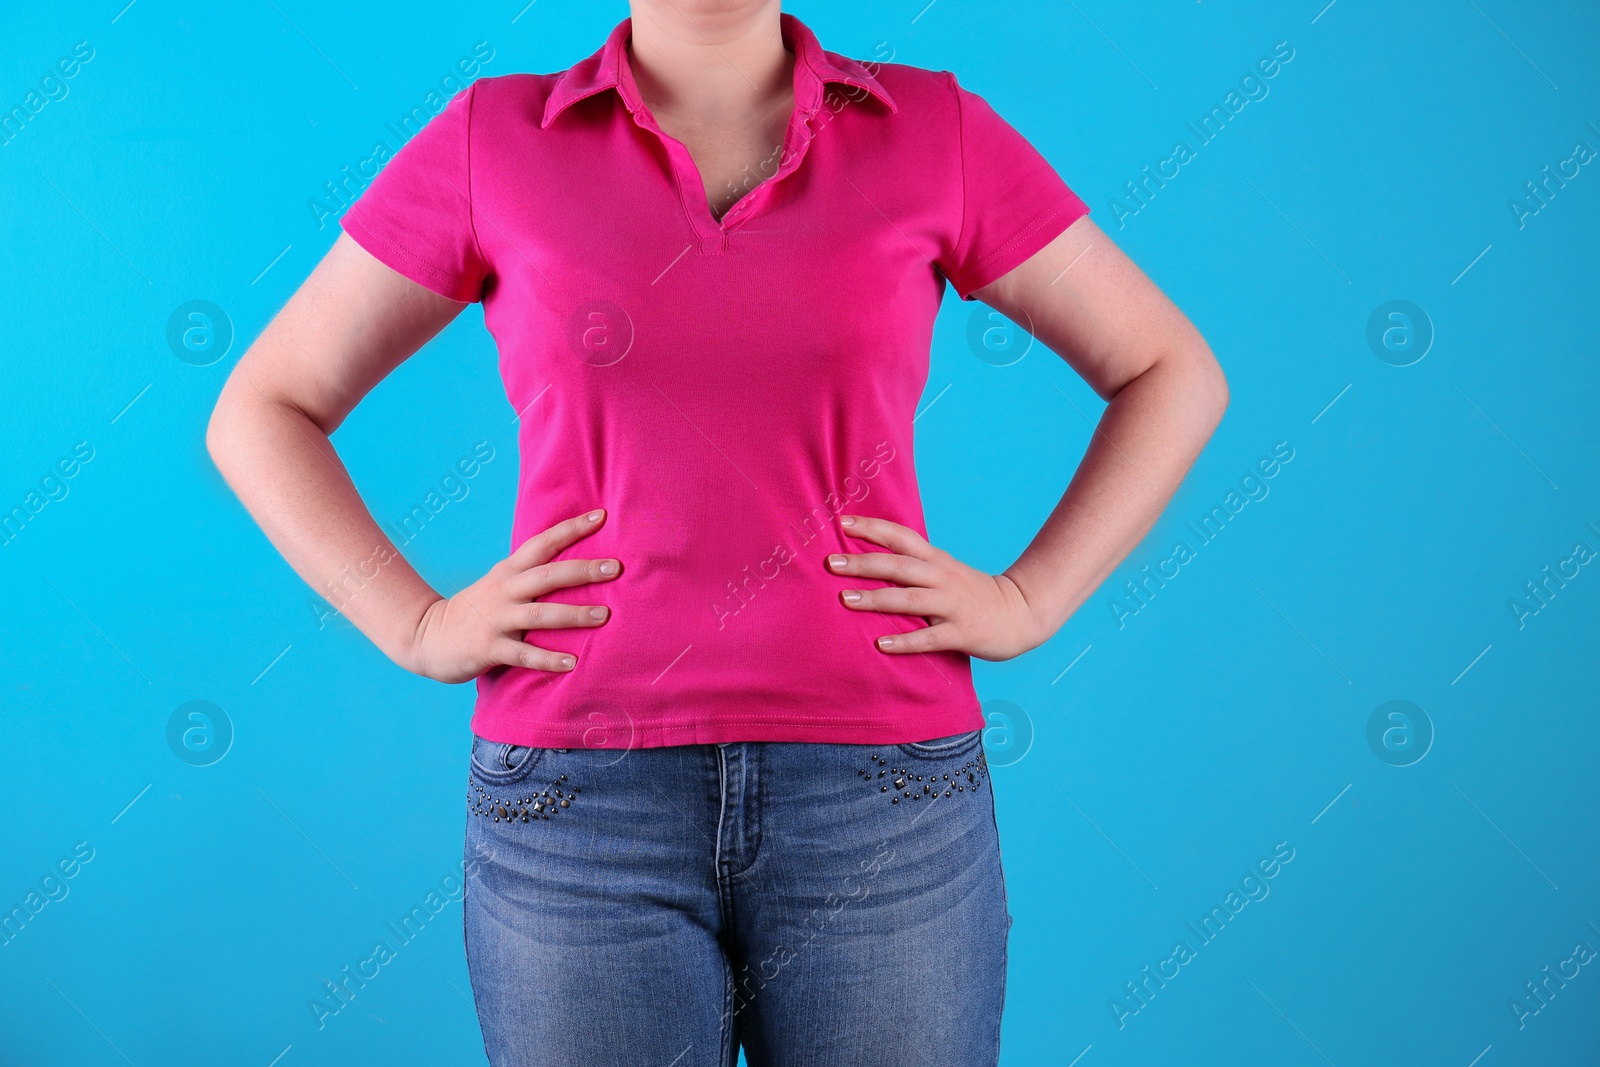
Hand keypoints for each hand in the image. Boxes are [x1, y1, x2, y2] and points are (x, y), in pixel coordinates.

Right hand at [403, 509, 619, 682]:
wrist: (426, 635)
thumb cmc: (476, 609)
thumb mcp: (500, 583)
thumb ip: (531, 574)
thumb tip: (577, 564)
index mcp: (509, 571)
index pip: (543, 543)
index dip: (571, 528)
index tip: (600, 515)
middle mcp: (504, 590)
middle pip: (548, 575)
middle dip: (582, 570)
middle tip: (615, 567)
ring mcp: (496, 619)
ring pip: (540, 614)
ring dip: (574, 614)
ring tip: (604, 615)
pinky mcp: (488, 647)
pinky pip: (523, 654)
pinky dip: (548, 658)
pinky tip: (572, 662)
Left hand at [826, 514, 1047, 661]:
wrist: (1022, 612)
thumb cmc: (972, 593)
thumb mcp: (944, 570)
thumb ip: (914, 564)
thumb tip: (869, 558)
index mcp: (936, 560)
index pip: (901, 536)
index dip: (872, 528)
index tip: (841, 521)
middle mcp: (942, 578)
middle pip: (899, 566)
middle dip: (864, 563)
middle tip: (831, 563)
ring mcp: (952, 605)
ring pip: (910, 599)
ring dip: (877, 599)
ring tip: (846, 600)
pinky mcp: (962, 633)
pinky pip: (930, 637)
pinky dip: (906, 641)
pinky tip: (882, 644)